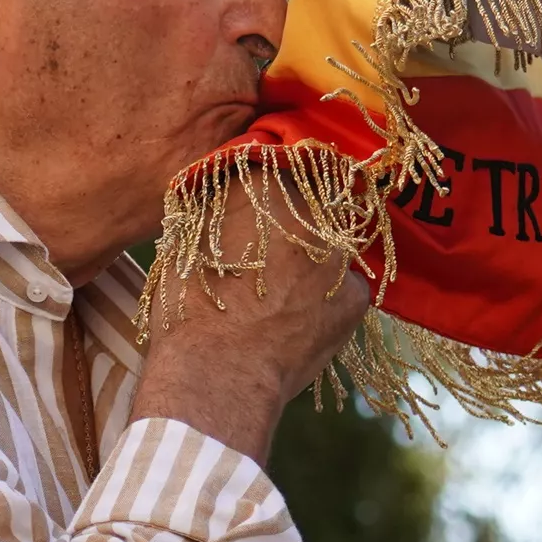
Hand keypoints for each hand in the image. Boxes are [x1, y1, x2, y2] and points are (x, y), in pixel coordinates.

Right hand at [134, 175, 372, 463]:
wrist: (216, 375)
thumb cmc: (187, 310)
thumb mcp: (186, 243)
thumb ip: (214, 209)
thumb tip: (224, 195)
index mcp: (260, 184)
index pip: (273, 166)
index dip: (263, 191)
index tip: (255, 211)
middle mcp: (307, 208)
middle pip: (307, 204)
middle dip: (291, 224)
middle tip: (266, 259)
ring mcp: (338, 252)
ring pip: (329, 247)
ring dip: (310, 262)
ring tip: (278, 296)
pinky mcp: (356, 295)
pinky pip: (345, 289)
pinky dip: (327, 302)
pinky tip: (296, 323)